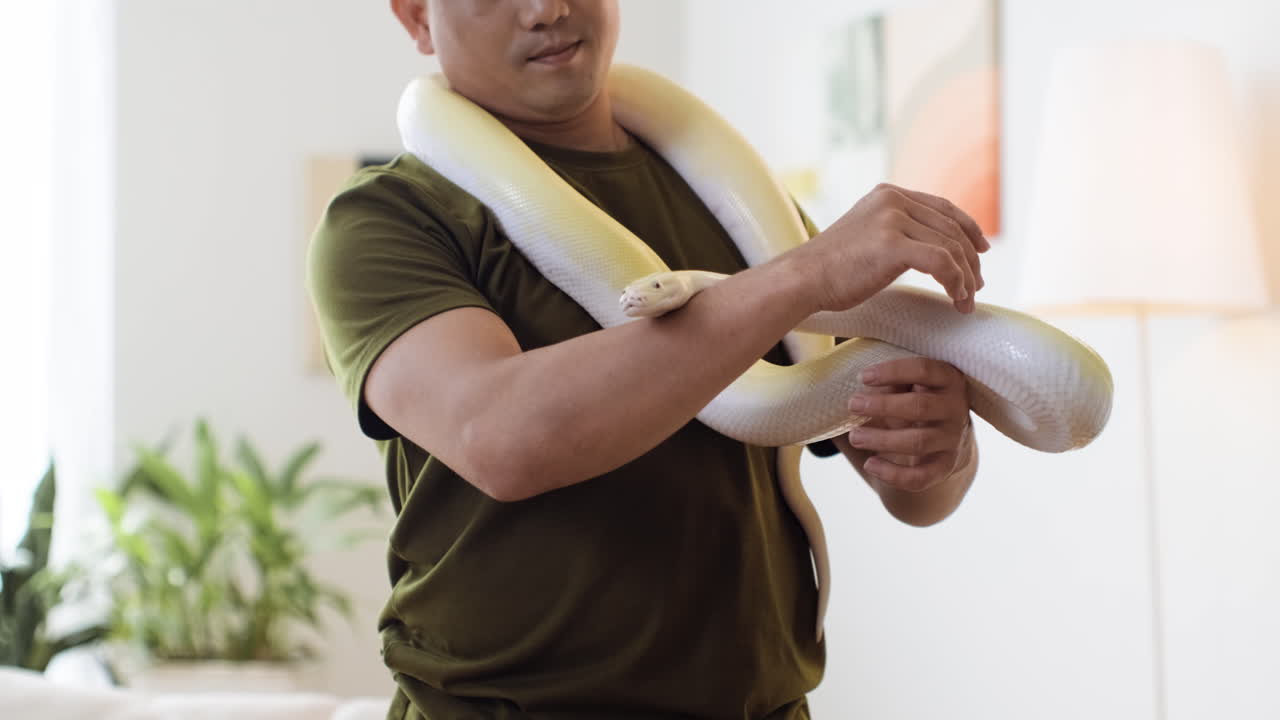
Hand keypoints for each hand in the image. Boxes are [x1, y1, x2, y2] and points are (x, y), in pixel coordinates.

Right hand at [791, 183, 989, 314]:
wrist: (802, 279)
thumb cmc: (830, 269)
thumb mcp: (866, 235)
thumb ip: (896, 232)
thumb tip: (931, 250)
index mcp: (888, 194)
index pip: (942, 207)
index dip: (969, 228)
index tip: (981, 250)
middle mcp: (893, 200)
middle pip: (951, 228)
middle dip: (970, 260)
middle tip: (976, 286)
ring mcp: (892, 219)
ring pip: (950, 247)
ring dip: (966, 277)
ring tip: (966, 300)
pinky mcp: (892, 244)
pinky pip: (941, 263)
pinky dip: (956, 282)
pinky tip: (956, 299)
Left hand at [844, 357, 971, 492]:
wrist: (945, 436)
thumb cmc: (915, 399)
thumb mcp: (907, 385)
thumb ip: (889, 381)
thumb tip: (846, 380)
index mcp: (947, 378)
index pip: (923, 369)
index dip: (892, 372)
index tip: (862, 377)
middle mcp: (955, 408)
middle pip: (920, 406)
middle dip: (883, 406)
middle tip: (852, 405)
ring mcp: (953, 438)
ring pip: (918, 441)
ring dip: (882, 440)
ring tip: (854, 437)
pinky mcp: (946, 465)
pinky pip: (922, 476)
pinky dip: (894, 474)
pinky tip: (870, 465)